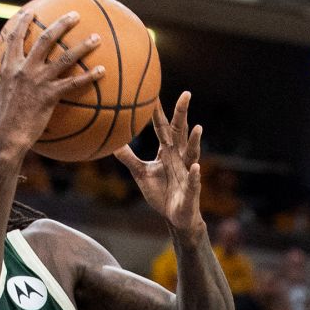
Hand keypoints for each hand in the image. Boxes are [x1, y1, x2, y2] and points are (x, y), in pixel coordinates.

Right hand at [0, 10, 103, 155]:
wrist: (4, 138)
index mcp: (9, 68)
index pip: (15, 39)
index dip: (22, 23)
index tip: (30, 13)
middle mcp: (25, 69)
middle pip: (46, 39)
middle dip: (62, 24)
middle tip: (74, 15)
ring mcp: (39, 81)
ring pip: (65, 58)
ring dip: (83, 46)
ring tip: (97, 38)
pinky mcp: (50, 95)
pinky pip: (73, 83)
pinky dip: (89, 76)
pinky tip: (102, 71)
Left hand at [113, 91, 205, 239]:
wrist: (175, 215)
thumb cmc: (161, 191)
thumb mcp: (141, 173)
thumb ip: (129, 158)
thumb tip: (112, 144)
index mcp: (168, 152)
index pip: (163, 128)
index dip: (158, 113)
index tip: (153, 94)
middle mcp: (180, 157)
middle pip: (181, 132)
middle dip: (183, 114)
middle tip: (186, 94)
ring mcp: (187, 172)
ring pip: (192, 153)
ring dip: (195, 141)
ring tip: (197, 127)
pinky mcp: (191, 190)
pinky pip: (193, 181)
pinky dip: (194, 174)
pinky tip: (196, 167)